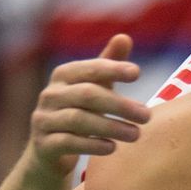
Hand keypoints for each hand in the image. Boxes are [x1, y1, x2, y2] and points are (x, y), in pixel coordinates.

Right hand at [26, 34, 150, 179]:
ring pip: (79, 120)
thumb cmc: (77, 112)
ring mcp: (43, 120)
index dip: (112, 68)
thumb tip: (124, 37)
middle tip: (147, 116)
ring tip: (136, 134)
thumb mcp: (93, 87)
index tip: (137, 73)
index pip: (90, 68)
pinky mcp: (43, 145)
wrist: (48, 152)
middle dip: (120, 104)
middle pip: (87, 94)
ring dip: (111, 127)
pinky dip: (93, 145)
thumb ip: (107, 64)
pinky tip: (113, 148)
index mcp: (63, 75)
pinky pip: (69, 142)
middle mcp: (49, 94)